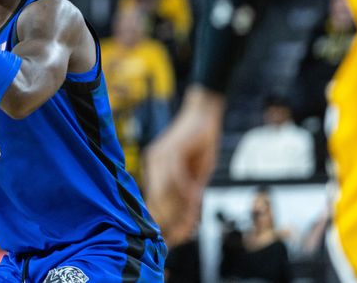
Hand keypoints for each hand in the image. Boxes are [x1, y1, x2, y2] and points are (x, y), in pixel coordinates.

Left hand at [143, 84, 224, 245]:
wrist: (204, 115)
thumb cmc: (200, 145)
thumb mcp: (197, 176)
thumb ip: (191, 197)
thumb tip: (189, 223)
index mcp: (155, 172)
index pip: (155, 202)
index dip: (164, 222)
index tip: (172, 241)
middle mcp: (153, 165)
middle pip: (157, 200)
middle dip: (168, 222)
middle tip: (178, 239)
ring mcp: (159, 157)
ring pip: (164, 191)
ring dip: (176, 211)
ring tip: (185, 228)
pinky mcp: (170, 150)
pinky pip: (175, 175)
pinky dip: (184, 190)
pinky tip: (193, 200)